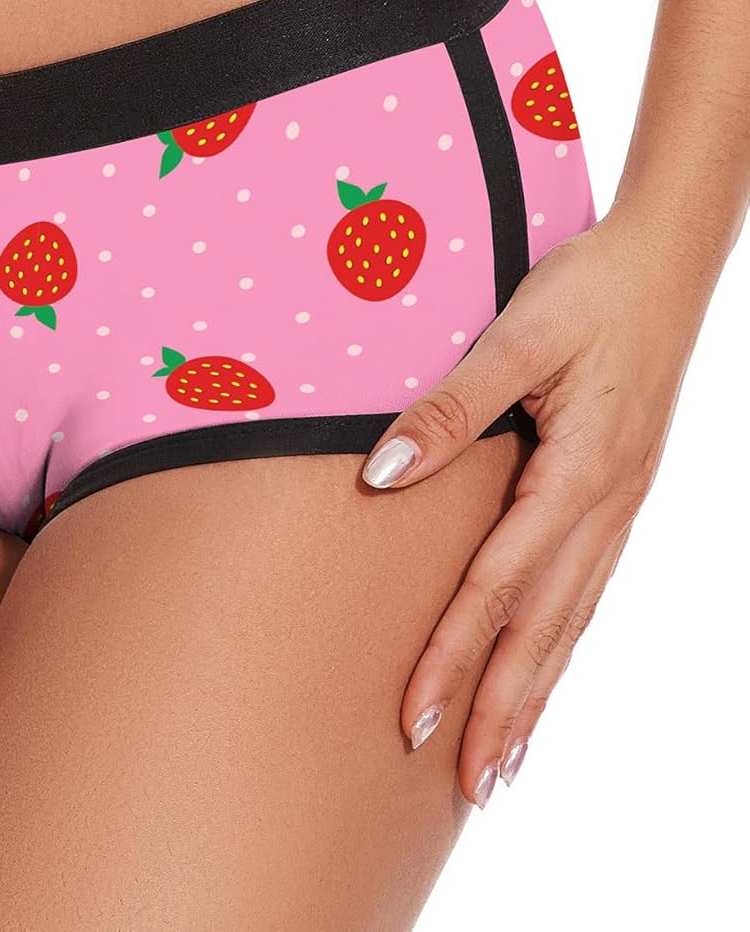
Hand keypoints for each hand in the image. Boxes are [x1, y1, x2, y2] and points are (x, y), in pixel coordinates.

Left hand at [359, 204, 712, 806]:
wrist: (665, 261)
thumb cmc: (588, 290)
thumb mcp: (518, 335)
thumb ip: (452, 405)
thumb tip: (383, 472)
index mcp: (578, 473)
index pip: (498, 585)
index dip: (454, 655)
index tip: (414, 718)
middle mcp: (604, 505)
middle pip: (542, 628)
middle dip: (500, 708)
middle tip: (465, 786)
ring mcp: (618, 505)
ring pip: (572, 620)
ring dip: (534, 693)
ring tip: (504, 761)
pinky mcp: (619, 493)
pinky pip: (587, 589)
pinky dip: (563, 645)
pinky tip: (545, 668)